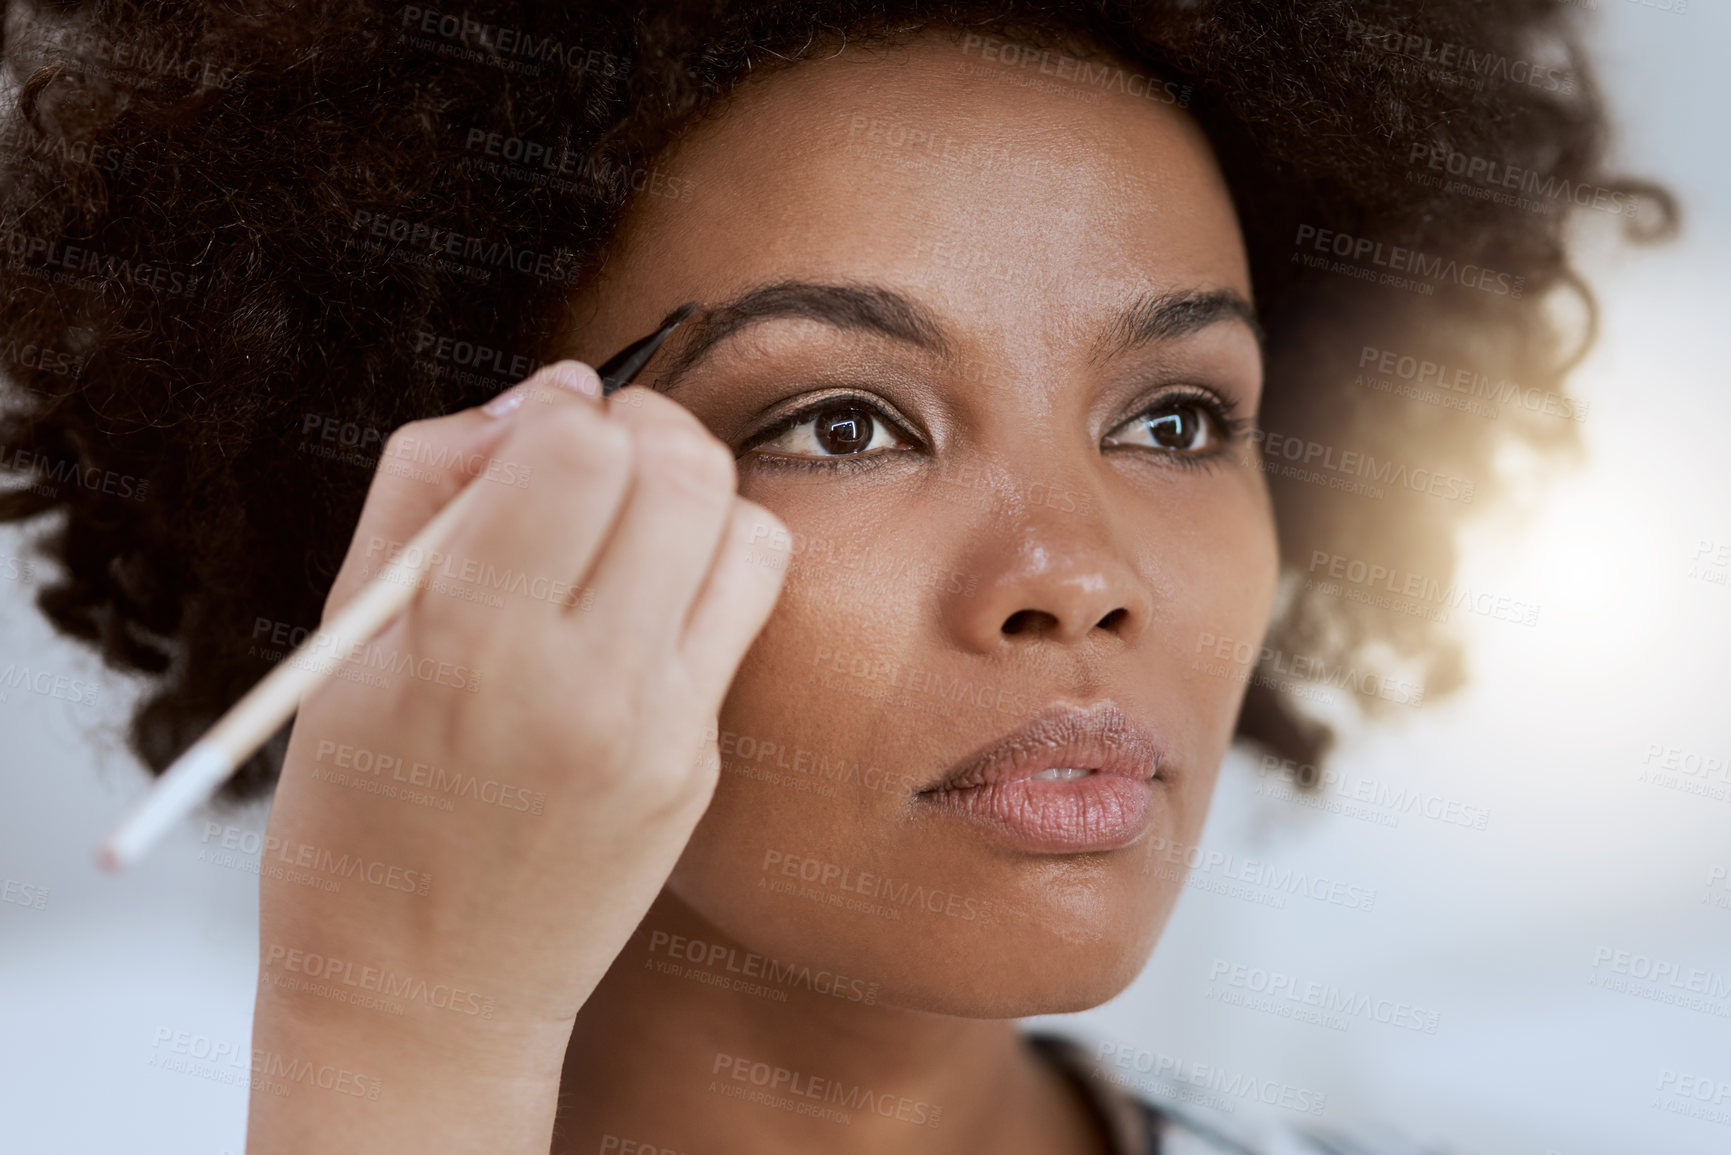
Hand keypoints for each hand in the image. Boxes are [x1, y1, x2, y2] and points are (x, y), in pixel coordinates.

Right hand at [246, 360, 787, 1152]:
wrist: (422, 996)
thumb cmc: (355, 816)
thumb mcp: (342, 645)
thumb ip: (427, 491)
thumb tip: (541, 393)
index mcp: (471, 647)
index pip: (577, 450)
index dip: (559, 410)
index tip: (532, 435)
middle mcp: (588, 685)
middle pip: (683, 468)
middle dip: (641, 427)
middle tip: (591, 457)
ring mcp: (664, 730)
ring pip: (748, 529)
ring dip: (693, 494)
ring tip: (627, 527)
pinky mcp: (703, 763)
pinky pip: (745, 616)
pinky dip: (706, 575)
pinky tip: (644, 605)